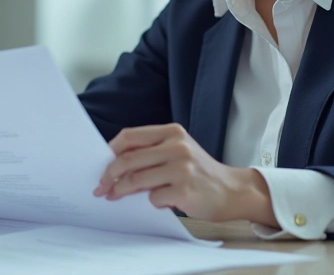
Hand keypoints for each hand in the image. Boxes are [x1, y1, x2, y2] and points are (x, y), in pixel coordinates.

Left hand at [92, 123, 272, 223]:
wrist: (233, 191)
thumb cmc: (199, 173)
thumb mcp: (178, 152)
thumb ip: (151, 153)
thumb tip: (113, 166)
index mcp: (172, 132)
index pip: (129, 136)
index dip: (110, 152)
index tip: (100, 166)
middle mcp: (177, 146)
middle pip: (128, 159)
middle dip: (109, 175)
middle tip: (101, 188)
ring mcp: (181, 167)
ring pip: (136, 179)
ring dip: (121, 190)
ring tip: (115, 196)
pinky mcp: (185, 190)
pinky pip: (153, 197)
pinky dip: (151, 202)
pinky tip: (161, 202)